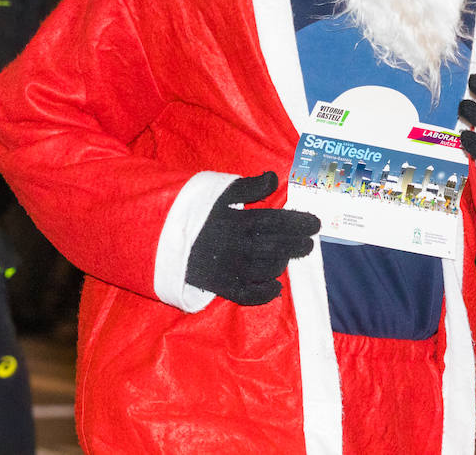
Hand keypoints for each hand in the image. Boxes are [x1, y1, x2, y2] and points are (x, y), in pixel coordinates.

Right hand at [185, 172, 320, 305]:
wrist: (160, 237)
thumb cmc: (192, 211)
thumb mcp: (218, 192)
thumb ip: (248, 186)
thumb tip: (275, 178)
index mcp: (238, 220)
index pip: (277, 221)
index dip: (299, 223)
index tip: (315, 224)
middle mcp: (237, 246)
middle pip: (276, 246)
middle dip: (297, 244)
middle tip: (309, 243)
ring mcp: (230, 268)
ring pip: (266, 269)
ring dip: (282, 263)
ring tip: (287, 256)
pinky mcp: (220, 286)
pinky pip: (247, 295)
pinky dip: (264, 294)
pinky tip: (275, 288)